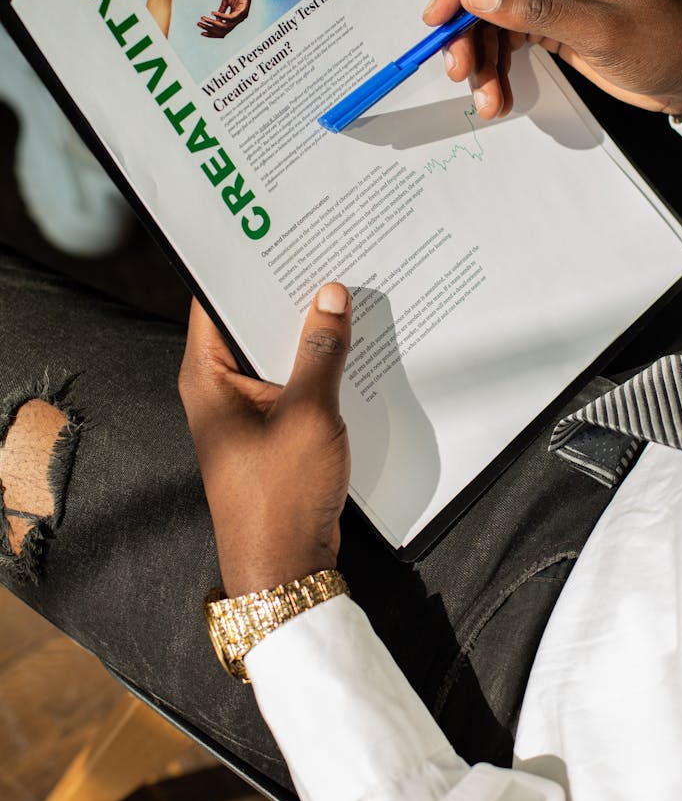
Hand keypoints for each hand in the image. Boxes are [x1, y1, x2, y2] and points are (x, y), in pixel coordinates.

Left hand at [178, 283, 350, 597]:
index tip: (280, 232)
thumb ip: (321, 351)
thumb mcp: (308, 414)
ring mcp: (246, 411)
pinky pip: (293, 383)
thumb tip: (331, 293)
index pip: (215, 301)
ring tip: (348, 291)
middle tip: (328, 253)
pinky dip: (318, 366)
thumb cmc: (281, 493)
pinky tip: (354, 346)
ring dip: (308, 332)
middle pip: (249, 324)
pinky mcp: (272, 430)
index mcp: (207, 377)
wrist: (286, 568)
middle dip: (288, 294)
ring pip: (276, 354)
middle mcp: (219, 388)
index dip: (246, 266)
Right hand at [198, 0, 271, 38]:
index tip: (201, 31)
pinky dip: (221, 16)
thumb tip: (214, 20)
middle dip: (211, 29)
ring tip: (204, 18)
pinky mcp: (243, 10)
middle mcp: (239, 19)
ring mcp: (242, 15)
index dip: (212, 32)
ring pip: (226, 26)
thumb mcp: (226, 1)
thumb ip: (221, 11)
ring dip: (214, 23)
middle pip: (224, 31)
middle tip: (199, 24)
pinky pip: (230, 17)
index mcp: (235, 18)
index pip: (223, 30)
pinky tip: (212, 13)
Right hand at [424, 0, 681, 121]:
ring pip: (490, 15)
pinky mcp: (547, 18)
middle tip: (456, 65)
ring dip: (480, 56)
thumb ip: (535, 10)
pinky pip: (504, 37)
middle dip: (467, 27)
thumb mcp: (600, 28)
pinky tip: (496, 96)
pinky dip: (496, 67)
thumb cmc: (666, 40)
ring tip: (485, 97)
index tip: (439, 15)